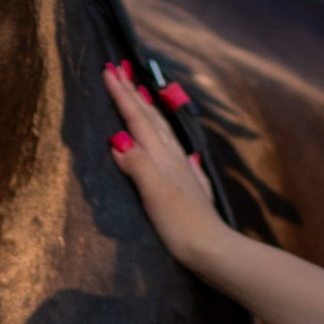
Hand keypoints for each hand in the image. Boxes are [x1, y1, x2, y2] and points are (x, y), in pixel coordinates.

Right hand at [103, 61, 226, 271]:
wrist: (214, 251)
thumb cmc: (182, 226)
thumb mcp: (155, 194)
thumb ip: (138, 165)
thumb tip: (119, 139)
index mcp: (163, 159)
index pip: (138, 121)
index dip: (123, 96)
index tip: (109, 72)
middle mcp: (175, 160)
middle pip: (152, 121)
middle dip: (134, 96)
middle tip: (120, 72)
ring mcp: (184, 173)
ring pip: (164, 134)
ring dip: (150, 113)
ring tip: (143, 98)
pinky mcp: (190, 190)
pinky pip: (176, 156)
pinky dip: (169, 145)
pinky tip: (179, 150)